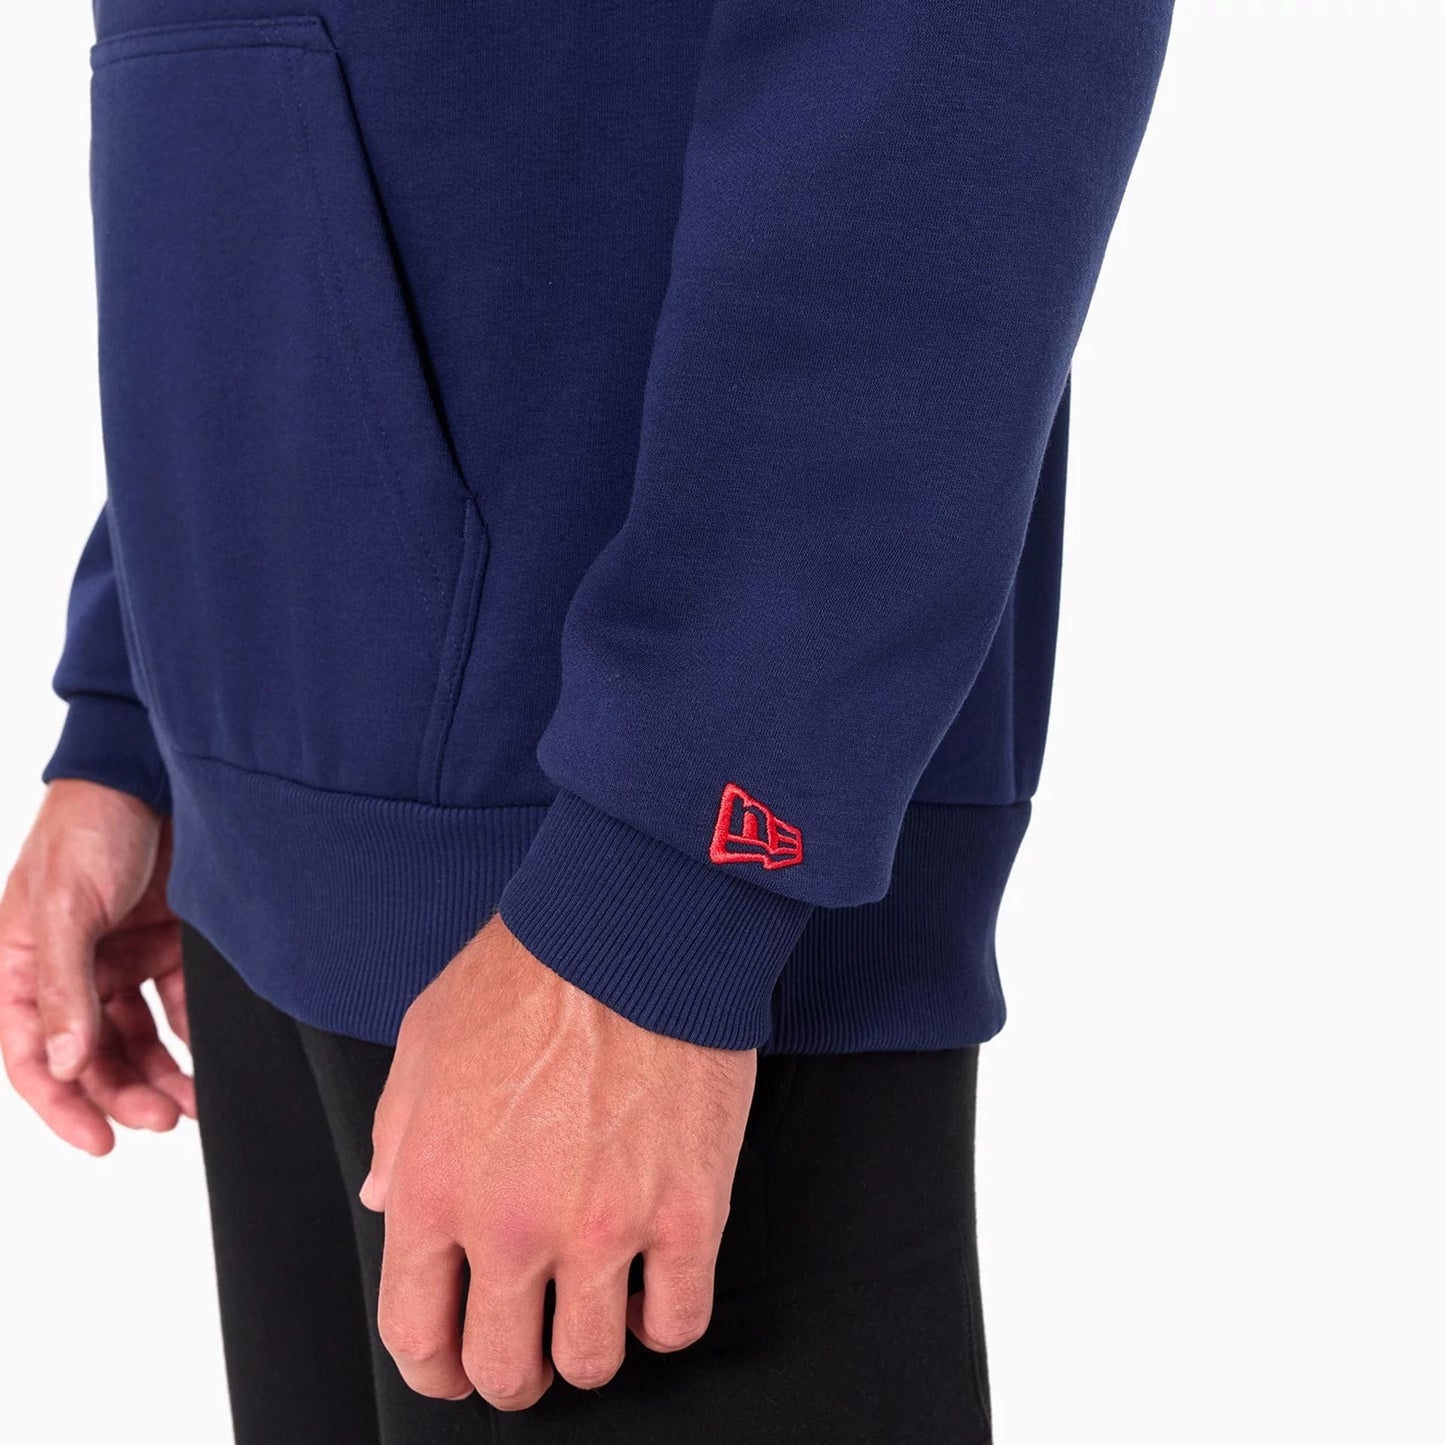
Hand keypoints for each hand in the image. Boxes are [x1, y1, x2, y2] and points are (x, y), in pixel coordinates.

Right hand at [0, 779, 191, 1154]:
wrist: (153, 772)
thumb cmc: (90, 826)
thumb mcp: (66, 907)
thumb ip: (63, 988)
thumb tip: (61, 1061)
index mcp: (21, 967)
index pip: (31, 1056)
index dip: (62, 1105)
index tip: (100, 1142)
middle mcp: (69, 972)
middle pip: (90, 1057)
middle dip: (125, 1095)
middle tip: (167, 1119)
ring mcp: (119, 959)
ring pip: (137, 1039)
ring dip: (163, 1074)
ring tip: (196, 1102)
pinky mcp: (166, 943)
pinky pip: (177, 1004)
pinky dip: (193, 1033)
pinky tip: (214, 1053)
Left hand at [363, 914, 755, 1410]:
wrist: (631, 929)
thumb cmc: (529, 971)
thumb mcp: (425, 1039)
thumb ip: (400, 1135)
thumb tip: (391, 1204)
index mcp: (435, 1188)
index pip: (418, 1334)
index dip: (437, 1370)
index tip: (457, 1368)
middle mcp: (512, 1227)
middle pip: (507, 1369)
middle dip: (514, 1373)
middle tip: (533, 1347)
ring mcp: (603, 1228)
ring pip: (594, 1361)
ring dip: (591, 1347)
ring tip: (599, 1310)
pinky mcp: (685, 1212)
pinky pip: (679, 1321)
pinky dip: (664, 1320)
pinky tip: (656, 1287)